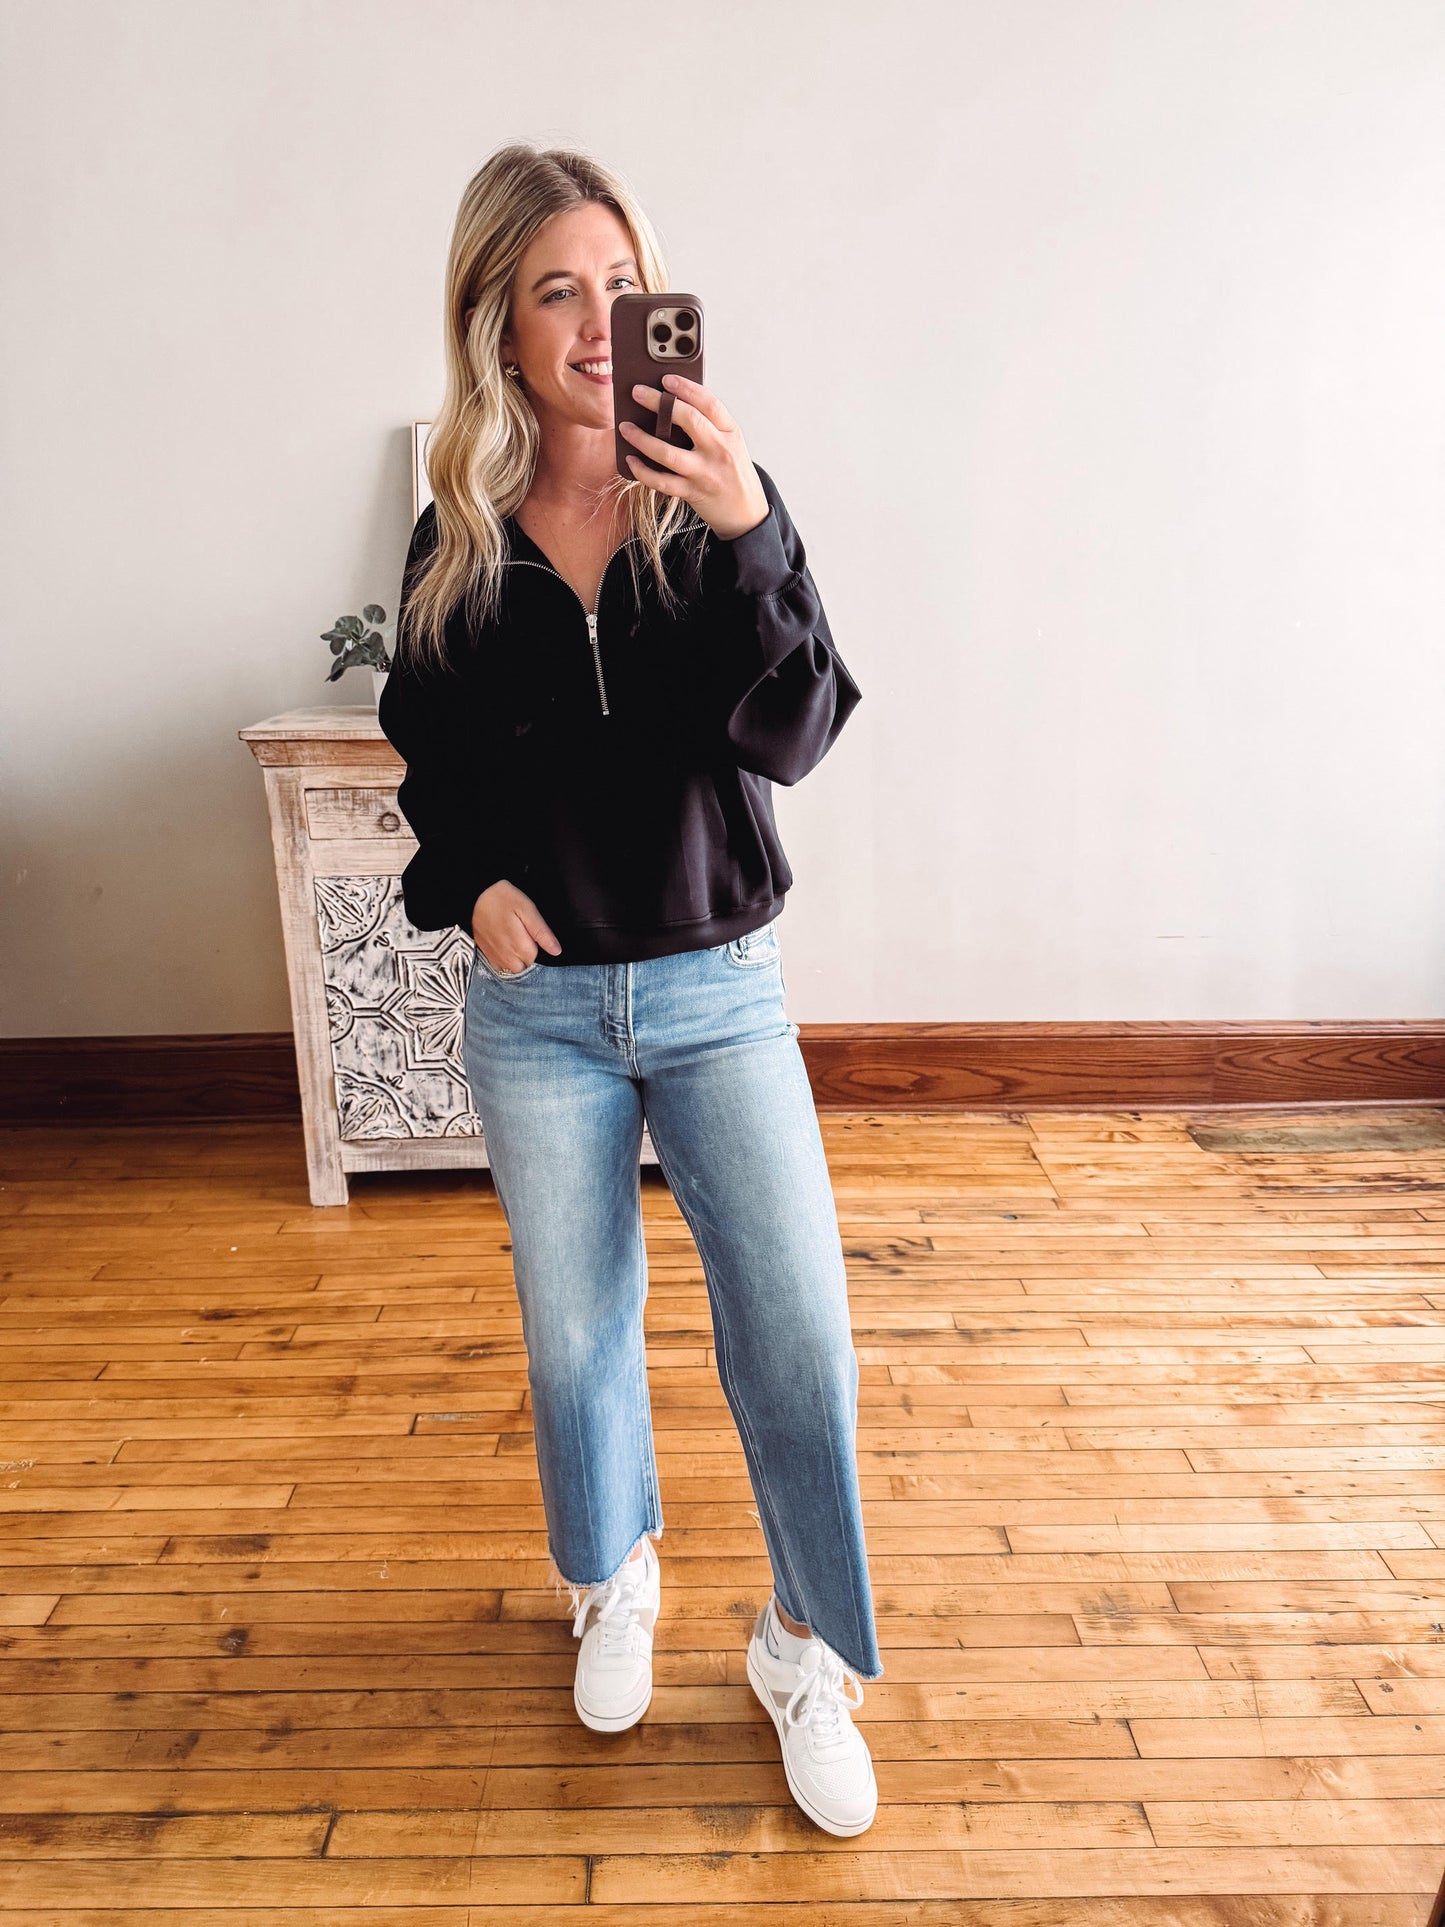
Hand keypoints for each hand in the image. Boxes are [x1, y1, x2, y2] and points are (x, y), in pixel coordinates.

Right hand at [470, 879, 560, 971]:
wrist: (473, 897)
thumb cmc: (502, 899)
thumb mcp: (527, 909)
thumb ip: (541, 932)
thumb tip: (556, 951)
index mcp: (521, 947)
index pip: (538, 959)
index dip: (538, 946)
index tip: (531, 932)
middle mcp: (508, 958)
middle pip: (527, 966)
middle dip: (528, 954)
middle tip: (522, 934)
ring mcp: (496, 958)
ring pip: (514, 969)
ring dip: (518, 959)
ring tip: (514, 938)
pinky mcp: (487, 956)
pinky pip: (501, 968)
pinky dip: (506, 961)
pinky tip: (505, 945)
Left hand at [619, 374, 769, 540]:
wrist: (746, 512)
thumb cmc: (733, 471)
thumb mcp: (730, 443)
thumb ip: (709, 425)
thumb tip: (670, 403)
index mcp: (730, 432)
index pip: (709, 403)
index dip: (687, 388)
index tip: (666, 379)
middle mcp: (719, 450)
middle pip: (689, 420)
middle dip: (659, 403)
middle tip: (637, 392)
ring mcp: (705, 473)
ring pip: (669, 453)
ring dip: (642, 439)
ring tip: (625, 428)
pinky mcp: (693, 493)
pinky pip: (662, 481)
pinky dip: (643, 471)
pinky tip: (631, 460)